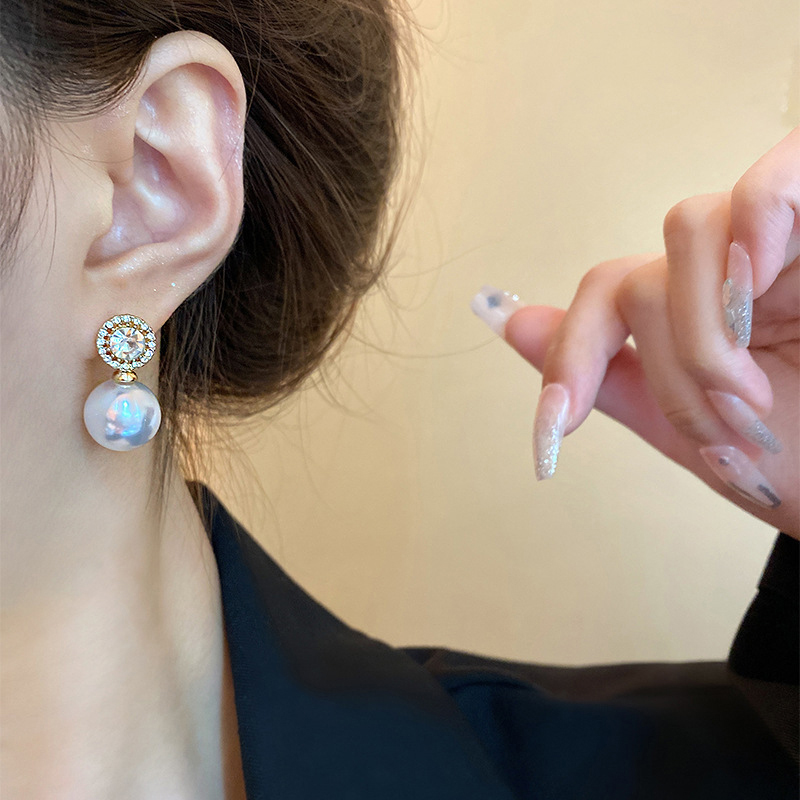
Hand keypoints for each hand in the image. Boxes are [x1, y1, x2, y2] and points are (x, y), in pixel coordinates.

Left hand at [495, 128, 799, 537]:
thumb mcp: (695, 433)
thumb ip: (610, 377)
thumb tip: (512, 323)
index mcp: (692, 314)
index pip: (604, 298)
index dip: (566, 363)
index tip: (549, 443)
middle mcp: (727, 269)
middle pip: (638, 280)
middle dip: (667, 373)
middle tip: (728, 428)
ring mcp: (778, 240)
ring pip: (687, 231)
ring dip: (704, 334)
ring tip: (756, 395)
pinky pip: (773, 183)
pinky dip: (758, 227)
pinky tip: (760, 289)